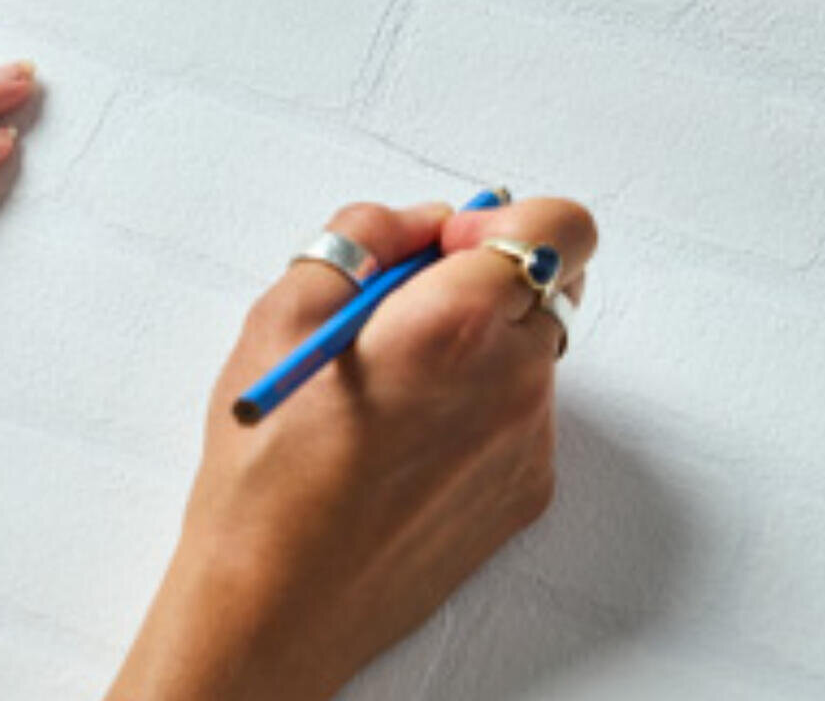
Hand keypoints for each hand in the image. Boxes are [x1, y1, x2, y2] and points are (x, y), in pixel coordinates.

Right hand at [109, 196, 595, 700]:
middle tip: (407, 309)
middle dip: (488, 277)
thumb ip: (363, 238)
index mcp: (454, 325)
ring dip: (482, 342)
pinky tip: (404, 440)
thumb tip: (422, 222)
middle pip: (551, 284)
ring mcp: (527, 442)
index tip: (446, 245)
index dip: (506, 219)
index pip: (559, 227)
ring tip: (391, 387)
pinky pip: (521, 414)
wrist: (276, 605)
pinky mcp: (525, 491)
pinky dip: (479, 405)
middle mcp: (512, 380)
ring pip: (533, 349)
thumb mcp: (279, 316)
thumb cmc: (265, 469)